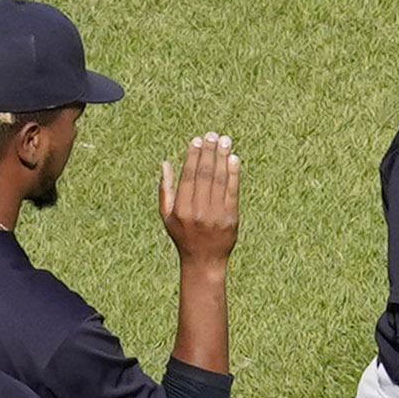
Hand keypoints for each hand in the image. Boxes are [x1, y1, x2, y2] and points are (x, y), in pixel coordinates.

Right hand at [159, 133, 240, 263]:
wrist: (204, 262)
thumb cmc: (184, 236)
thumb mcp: (168, 216)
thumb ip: (165, 190)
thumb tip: (165, 163)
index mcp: (181, 210)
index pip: (188, 176)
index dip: (193, 157)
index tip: (197, 140)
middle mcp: (197, 212)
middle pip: (204, 175)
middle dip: (208, 152)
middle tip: (212, 135)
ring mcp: (215, 216)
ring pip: (219, 180)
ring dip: (222, 158)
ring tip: (224, 140)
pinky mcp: (230, 219)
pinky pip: (232, 191)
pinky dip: (233, 174)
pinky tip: (233, 158)